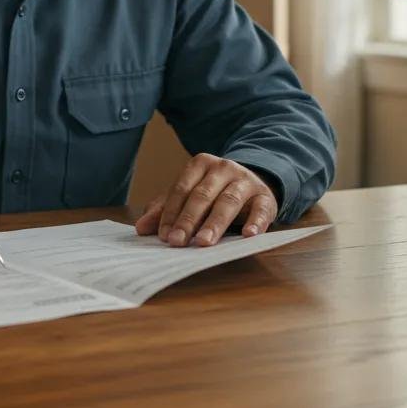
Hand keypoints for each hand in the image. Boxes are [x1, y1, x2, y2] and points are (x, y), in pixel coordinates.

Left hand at [134, 154, 277, 246]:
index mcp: (200, 164)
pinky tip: (248, 235)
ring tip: (204, 243)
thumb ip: (165, 209)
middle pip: (202, 195)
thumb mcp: (189, 195)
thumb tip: (141, 228)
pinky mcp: (265, 196)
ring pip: (228, 202)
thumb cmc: (214, 192)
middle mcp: (223, 168)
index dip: (171, 213)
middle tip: (177, 242)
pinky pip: (261, 209)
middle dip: (188, 220)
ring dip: (215, 224)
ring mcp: (245, 181)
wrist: (253, 182)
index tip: (163, 235)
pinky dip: (256, 222)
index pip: (181, 189)